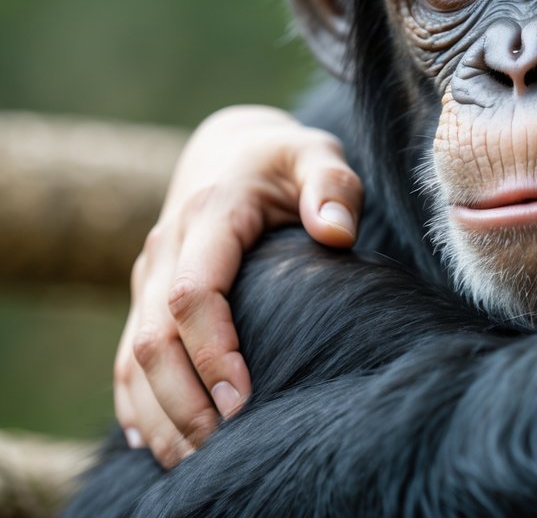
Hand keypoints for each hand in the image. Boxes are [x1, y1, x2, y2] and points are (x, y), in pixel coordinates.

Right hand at [113, 105, 362, 466]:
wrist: (229, 150)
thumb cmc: (285, 162)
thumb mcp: (316, 155)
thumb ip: (333, 186)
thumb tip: (336, 230)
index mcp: (210, 215)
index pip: (193, 294)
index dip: (212, 351)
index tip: (243, 399)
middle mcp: (166, 248)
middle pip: (153, 338)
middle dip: (183, 399)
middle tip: (223, 446)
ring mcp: (148, 275)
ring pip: (132, 357)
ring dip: (159, 414)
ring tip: (194, 461)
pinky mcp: (145, 296)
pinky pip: (125, 359)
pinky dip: (136, 404)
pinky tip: (156, 443)